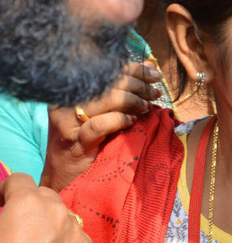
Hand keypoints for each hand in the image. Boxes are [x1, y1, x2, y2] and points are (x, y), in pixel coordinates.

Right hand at [0, 174, 90, 242]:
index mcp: (29, 203)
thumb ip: (0, 217)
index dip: (7, 191)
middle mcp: (59, 212)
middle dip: (30, 205)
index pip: (19, 180)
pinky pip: (75, 237)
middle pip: (44, 196)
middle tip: (16, 227)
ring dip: (49, 223)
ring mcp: (78, 233)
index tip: (0, 205)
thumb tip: (5, 216)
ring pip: (62, 217)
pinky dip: (63, 242)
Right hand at [42, 61, 160, 191]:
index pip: (106, 70)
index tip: (155, 75)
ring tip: (146, 108)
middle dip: (138, 86)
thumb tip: (150, 66)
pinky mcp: (74, 142)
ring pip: (104, 100)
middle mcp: (65, 102)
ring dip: (132, 101)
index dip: (134, 69)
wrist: (64, 175)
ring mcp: (67, 122)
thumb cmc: (88, 141)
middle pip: (107, 83)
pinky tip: (131, 121)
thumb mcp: (105, 111)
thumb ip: (123, 90)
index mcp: (72, 89)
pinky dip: (119, 120)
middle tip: (155, 94)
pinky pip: (99, 125)